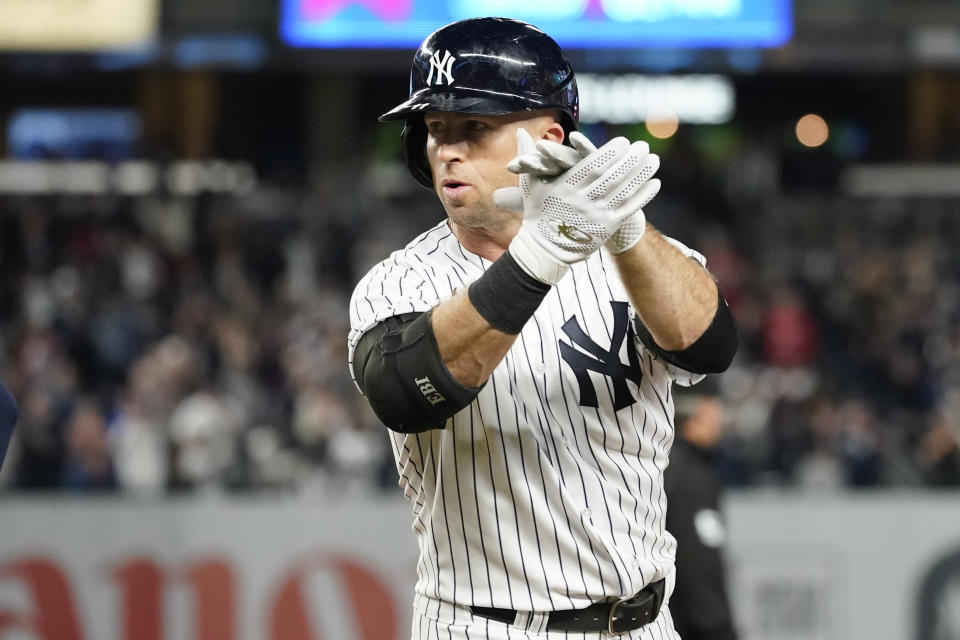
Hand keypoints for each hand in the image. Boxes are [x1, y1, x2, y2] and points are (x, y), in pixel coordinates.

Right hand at [502, 130, 660, 254]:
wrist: (545, 249)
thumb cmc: (538, 213)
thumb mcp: (531, 185)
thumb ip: (529, 158)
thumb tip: (519, 132)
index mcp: (564, 189)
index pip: (590, 168)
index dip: (608, 154)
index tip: (623, 141)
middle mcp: (581, 202)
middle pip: (610, 178)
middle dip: (628, 161)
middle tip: (643, 145)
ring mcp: (595, 216)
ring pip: (622, 192)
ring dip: (640, 175)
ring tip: (654, 159)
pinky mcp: (605, 228)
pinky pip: (627, 210)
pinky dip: (643, 196)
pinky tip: (655, 183)